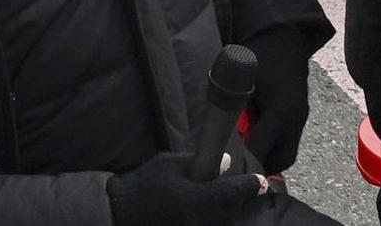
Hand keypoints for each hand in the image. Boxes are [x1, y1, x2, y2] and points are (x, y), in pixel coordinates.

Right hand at [105, 154, 269, 225]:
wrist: (122, 213)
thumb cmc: (144, 185)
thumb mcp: (168, 165)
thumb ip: (197, 163)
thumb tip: (225, 162)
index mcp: (199, 198)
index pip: (234, 191)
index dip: (250, 184)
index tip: (259, 179)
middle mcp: (203, 219)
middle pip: (234, 210)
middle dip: (238, 198)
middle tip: (241, 188)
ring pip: (225, 221)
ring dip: (228, 210)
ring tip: (221, 200)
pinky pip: (212, 225)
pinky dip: (216, 219)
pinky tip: (209, 211)